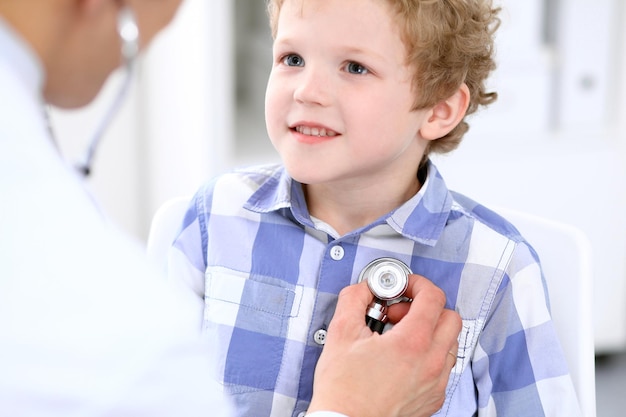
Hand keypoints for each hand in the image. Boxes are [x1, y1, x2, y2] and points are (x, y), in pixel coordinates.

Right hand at [308, 275, 461, 416]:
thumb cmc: (343, 389)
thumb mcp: (341, 333)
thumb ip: (354, 299)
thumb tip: (365, 288)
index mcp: (412, 343)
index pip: (434, 298)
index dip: (418, 284)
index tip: (403, 287)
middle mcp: (431, 363)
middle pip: (450, 318)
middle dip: (426, 307)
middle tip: (399, 313)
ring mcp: (435, 383)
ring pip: (450, 343)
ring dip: (429, 331)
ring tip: (399, 336)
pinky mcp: (433, 399)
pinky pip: (443, 368)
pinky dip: (428, 355)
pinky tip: (403, 359)